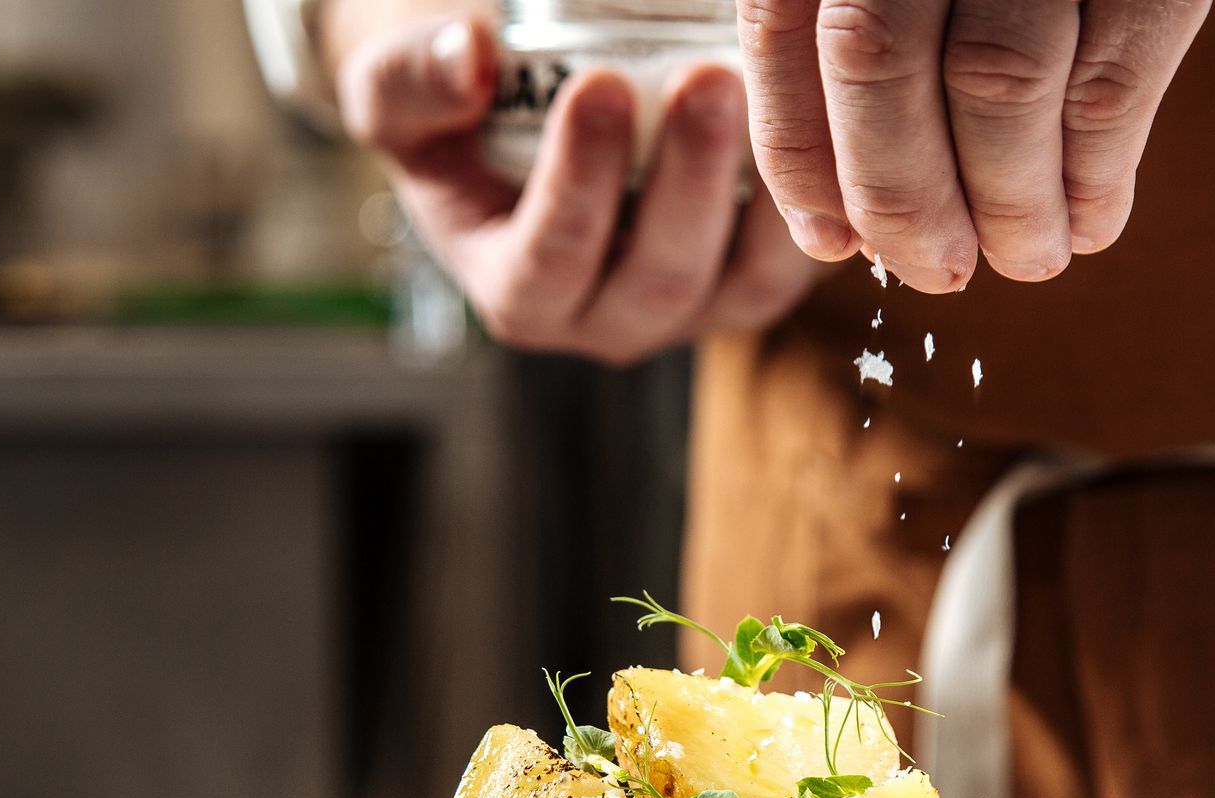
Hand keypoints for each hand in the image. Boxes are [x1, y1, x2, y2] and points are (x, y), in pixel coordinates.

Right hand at [332, 12, 823, 364]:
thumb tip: (468, 59)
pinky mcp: (755, 282)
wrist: (527, 126)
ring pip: (743, 283)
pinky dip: (813, 204)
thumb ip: (410, 84)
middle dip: (688, 180)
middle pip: (659, 277)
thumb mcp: (398, 97)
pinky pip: (797, 263)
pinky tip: (815, 125)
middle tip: (706, 79)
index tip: (595, 85)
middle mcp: (610, 321)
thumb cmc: (457, 117)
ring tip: (767, 94)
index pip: (549, 263)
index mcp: (521, 295)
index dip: (576, 183)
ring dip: (765, 196)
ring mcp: (693, 310)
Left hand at [738, 0, 1211, 290]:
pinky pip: (1107, 85)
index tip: (831, 239)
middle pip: (877, 62)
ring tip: (1028, 256)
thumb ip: (864, 52)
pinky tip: (1093, 221)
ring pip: (995, 82)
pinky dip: (1096, 175)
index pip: (783, 31)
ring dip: (1009, 203)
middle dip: (902, 197)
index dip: (800, 154)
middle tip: (938, 271)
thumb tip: (852, 229)